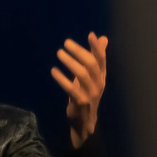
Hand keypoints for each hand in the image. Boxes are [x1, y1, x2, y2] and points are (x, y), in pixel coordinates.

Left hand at [51, 32, 107, 148]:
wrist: (85, 121)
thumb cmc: (87, 94)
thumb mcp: (93, 76)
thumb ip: (96, 57)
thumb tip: (103, 38)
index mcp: (101, 76)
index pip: (101, 59)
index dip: (97, 47)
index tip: (90, 35)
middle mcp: (98, 84)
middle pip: (91, 64)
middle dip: (79, 52)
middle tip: (66, 43)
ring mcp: (90, 94)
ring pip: (82, 74)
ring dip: (70, 62)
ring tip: (59, 53)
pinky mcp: (80, 102)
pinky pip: (71, 88)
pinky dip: (61, 78)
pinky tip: (53, 71)